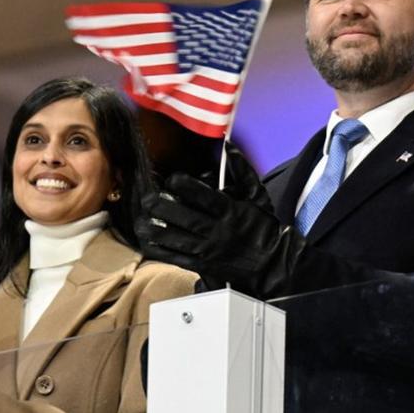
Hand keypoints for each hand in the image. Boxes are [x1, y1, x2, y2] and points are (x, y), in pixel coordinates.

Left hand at [136, 143, 304, 298]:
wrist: (273, 264)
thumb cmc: (264, 227)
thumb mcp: (258, 196)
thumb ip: (243, 171)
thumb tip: (228, 147)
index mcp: (230, 212)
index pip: (206, 198)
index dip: (187, 188)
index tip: (172, 179)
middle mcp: (218, 231)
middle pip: (186, 219)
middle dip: (164, 209)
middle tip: (147, 199)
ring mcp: (209, 250)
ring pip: (178, 240)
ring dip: (156, 231)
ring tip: (140, 221)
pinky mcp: (203, 265)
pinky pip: (178, 259)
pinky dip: (161, 251)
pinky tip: (147, 241)